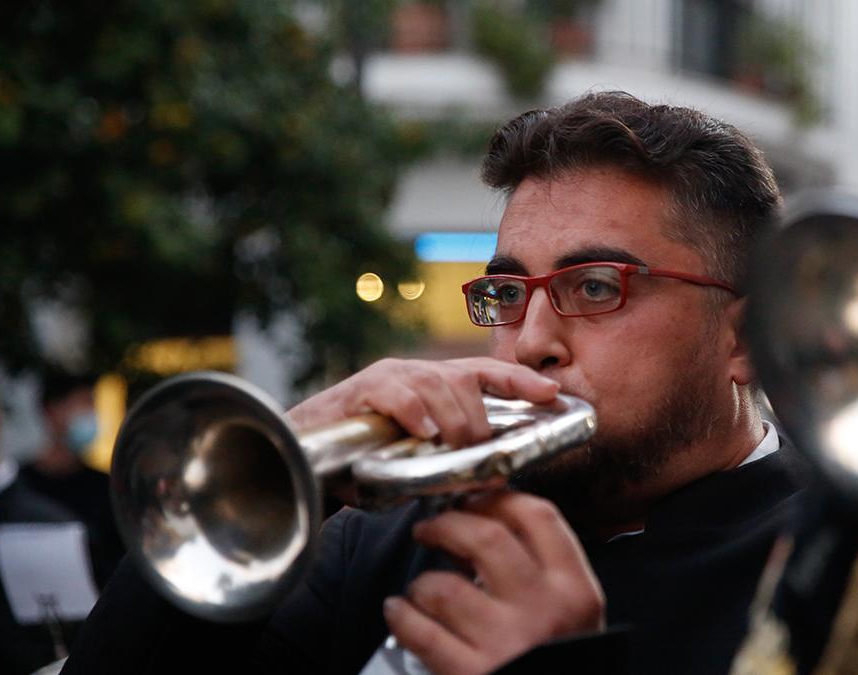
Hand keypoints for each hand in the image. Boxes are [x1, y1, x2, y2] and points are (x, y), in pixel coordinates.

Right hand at [286, 357, 558, 447]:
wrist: (305, 464)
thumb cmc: (368, 464)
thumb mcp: (421, 462)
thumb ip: (454, 462)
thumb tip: (493, 478)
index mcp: (438, 387)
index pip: (489, 374)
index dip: (522, 381)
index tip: (553, 394)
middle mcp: (417, 374)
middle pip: (467, 381)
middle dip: (478, 419)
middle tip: (476, 453)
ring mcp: (388, 378)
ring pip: (437, 383)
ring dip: (452, 419)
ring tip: (451, 447)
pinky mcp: (357, 391)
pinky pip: (395, 392)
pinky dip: (414, 411)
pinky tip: (423, 432)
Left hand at [384, 492, 605, 674]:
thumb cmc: (559, 662)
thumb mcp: (574, 616)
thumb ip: (545, 574)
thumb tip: (483, 529)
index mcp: (575, 590)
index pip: (538, 517)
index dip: (497, 498)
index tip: (474, 498)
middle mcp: (542, 610)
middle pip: (486, 537)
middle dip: (448, 524)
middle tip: (430, 528)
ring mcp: (505, 643)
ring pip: (445, 586)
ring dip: (422, 581)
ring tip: (419, 588)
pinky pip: (422, 633)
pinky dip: (402, 617)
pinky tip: (399, 612)